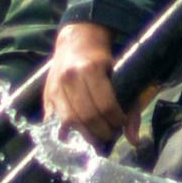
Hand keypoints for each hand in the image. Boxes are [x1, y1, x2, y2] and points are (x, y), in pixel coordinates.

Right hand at [42, 22, 130, 150]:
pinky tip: (76, 135)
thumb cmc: (104, 59)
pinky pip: (54, 120)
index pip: (105, 105)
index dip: (115, 121)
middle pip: (86, 116)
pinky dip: (65, 131)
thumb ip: (131, 106)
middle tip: (109, 136)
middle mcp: (70, 77)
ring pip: (68, 120)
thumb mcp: (121, 74)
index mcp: (91, 69)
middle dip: (101, 131)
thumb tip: (134, 141)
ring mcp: (55, 86)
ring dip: (84, 134)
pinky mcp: (46, 94)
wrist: (76, 41)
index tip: (120, 125)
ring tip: (96, 138)